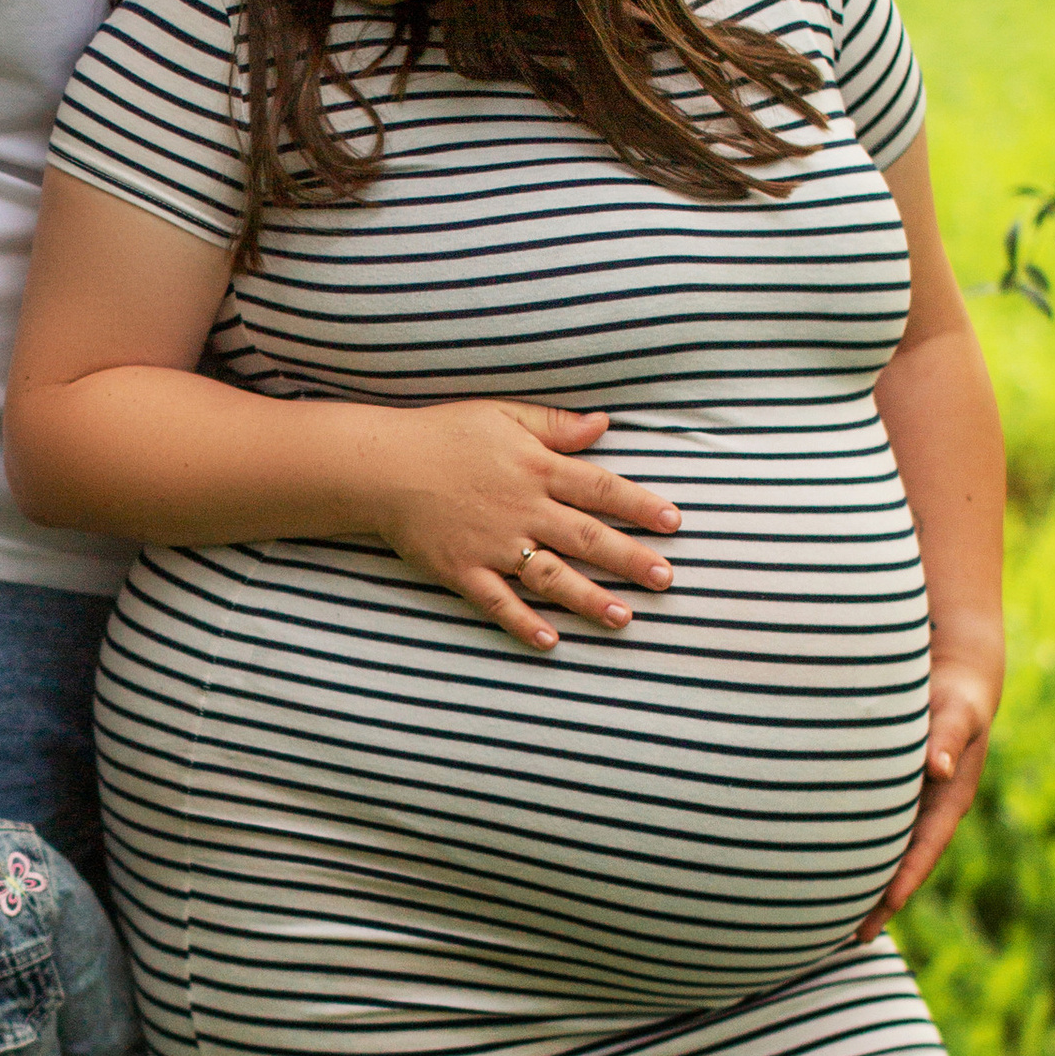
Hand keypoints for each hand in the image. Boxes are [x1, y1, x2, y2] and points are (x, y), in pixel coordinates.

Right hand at [362, 402, 681, 650]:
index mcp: (536, 468)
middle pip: (587, 537)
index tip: (674, 523)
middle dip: (630, 559)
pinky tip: (551, 640)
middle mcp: (522, 509)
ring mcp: (492, 544)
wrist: (380, 465)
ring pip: (551, 576)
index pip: (600, 489)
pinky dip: (523, 622)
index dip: (640, 505)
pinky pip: (497, 602)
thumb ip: (554, 424)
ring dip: (589, 598)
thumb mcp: (502, 415)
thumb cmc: (443, 435)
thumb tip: (603, 424)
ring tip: (624, 618)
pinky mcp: (462, 570)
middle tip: (665, 579)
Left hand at [854, 653, 1000, 941]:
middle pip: (902, 865)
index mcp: (949, 800)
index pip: (926, 848)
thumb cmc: (955, 695)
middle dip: (881, 900)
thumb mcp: (957, 712)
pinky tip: (818, 870)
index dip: (907, 877)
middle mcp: (929, 812)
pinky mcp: (888, 797)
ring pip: (883, 854)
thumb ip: (948, 736)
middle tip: (853, 937)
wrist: (953, 681)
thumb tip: (939, 769)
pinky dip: (849, 853)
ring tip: (830, 923)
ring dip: (862, 884)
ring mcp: (909, 808)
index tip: (888, 906)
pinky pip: (868, 832)